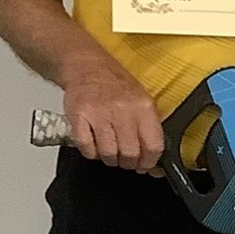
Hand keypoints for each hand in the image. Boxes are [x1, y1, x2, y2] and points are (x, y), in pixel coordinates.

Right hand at [61, 55, 164, 173]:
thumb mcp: (143, 101)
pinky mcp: (79, 116)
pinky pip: (86, 147)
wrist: (87, 67)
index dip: (149, 162)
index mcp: (143, 107)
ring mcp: (99, 113)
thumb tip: (156, 164)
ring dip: (109, 159)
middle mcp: (123, 110)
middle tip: (125, 160)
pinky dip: (91, 153)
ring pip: (108, 153)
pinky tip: (94, 145)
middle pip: (130, 153)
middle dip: (128, 163)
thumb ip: (150, 131)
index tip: (146, 166)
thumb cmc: (116, 86)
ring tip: (109, 151)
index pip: (153, 146)